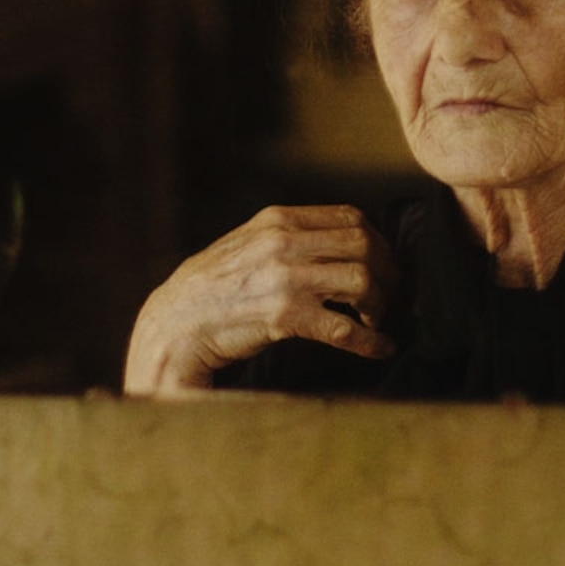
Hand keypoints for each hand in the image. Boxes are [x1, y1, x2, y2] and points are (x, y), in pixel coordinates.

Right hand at [123, 205, 397, 393]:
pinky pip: (345, 327)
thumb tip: (337, 242)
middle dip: (387, 274)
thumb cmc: (211, 290)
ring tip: (376, 321)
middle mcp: (283, 242)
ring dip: (380, 305)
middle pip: (365, 246)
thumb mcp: (247, 243)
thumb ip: (287, 236)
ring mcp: (285, 278)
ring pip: (362, 281)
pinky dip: (370, 341)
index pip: (351, 217)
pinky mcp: (284, 316)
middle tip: (390, 297)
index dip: (378, 242)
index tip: (384, 265)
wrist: (174, 323)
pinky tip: (379, 348)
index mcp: (277, 219)